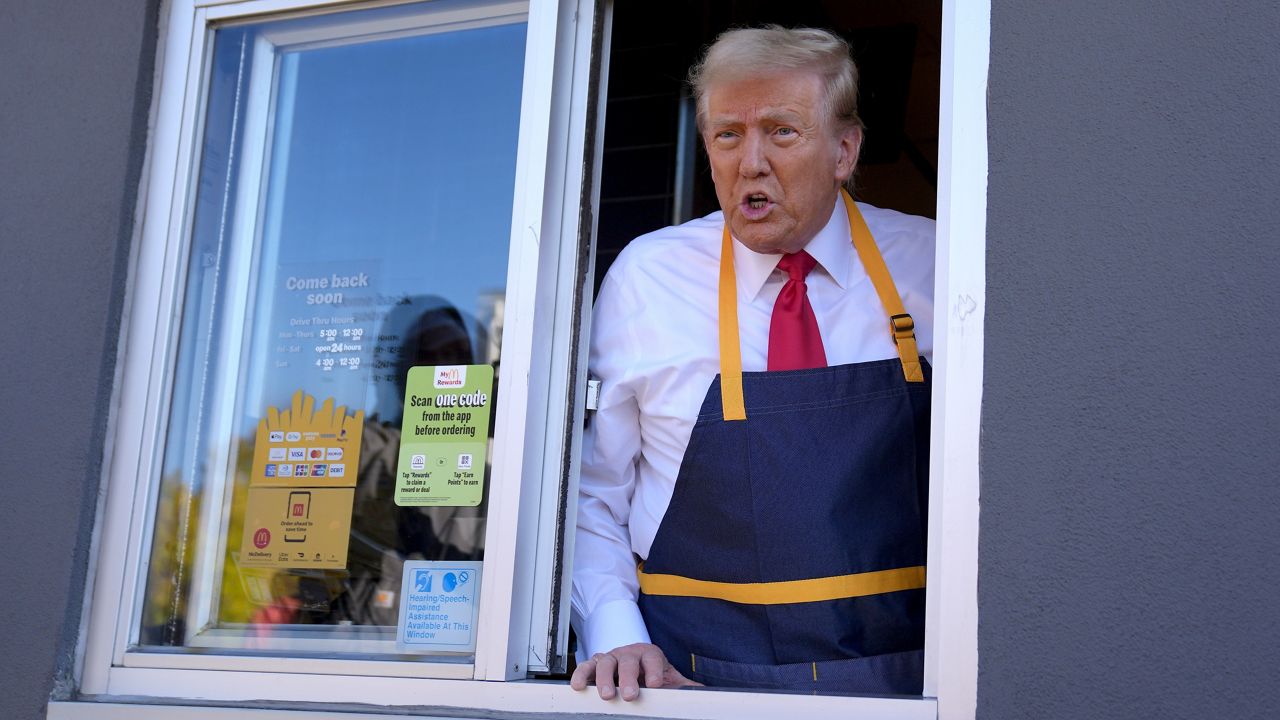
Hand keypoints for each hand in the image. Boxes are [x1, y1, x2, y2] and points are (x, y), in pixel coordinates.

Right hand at [570, 642, 700, 700]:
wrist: (636, 666)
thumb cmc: (652, 674)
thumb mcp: (669, 679)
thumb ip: (685, 687)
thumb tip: (706, 694)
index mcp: (650, 655)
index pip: (652, 658)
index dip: (654, 670)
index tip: (656, 684)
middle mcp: (629, 653)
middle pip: (628, 661)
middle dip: (628, 678)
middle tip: (629, 694)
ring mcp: (611, 658)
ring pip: (605, 663)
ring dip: (604, 679)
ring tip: (606, 695)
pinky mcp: (595, 665)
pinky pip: (586, 667)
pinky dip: (581, 674)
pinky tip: (579, 686)